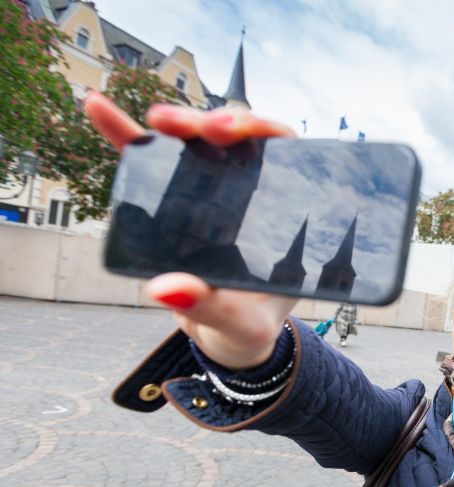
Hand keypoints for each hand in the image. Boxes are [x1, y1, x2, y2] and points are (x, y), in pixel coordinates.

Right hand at [85, 92, 298, 369]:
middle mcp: (250, 196)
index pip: (286, 159)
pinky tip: (98, 107)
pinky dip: (124, 135)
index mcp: (282, 217)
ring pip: (198, 144)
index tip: (243, 133)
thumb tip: (164, 289)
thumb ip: (211, 309)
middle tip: (202, 129)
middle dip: (219, 124)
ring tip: (158, 121)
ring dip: (180, 125)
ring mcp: (211, 194)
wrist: (230, 342)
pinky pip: (149, 163)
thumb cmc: (248, 328)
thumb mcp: (240, 325)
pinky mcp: (174, 201)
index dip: (268, 133)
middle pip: (240, 143)